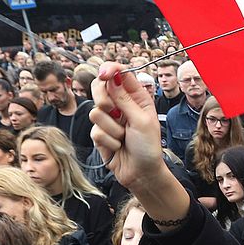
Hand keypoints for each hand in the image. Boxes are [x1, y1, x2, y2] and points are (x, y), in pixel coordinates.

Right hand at [90, 63, 164, 191]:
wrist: (142, 174)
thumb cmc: (148, 148)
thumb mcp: (141, 121)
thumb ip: (124, 99)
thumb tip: (112, 77)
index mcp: (137, 98)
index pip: (120, 74)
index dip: (110, 70)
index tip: (105, 74)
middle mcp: (122, 105)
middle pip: (100, 87)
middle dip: (104, 100)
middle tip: (114, 111)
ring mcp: (109, 119)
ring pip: (95, 111)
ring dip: (111, 128)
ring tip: (123, 137)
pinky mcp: (100, 134)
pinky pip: (95, 131)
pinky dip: (108, 141)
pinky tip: (118, 147)